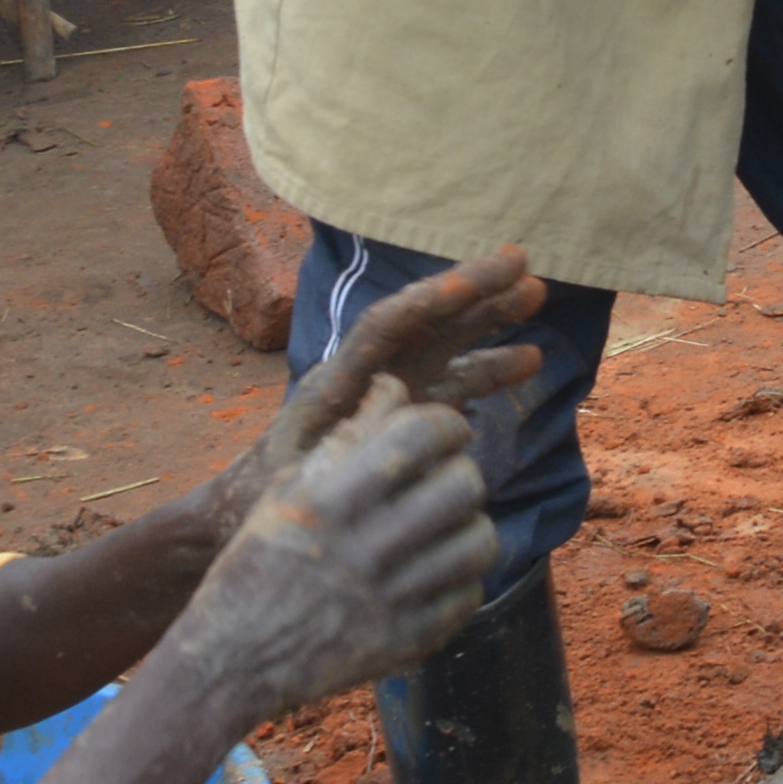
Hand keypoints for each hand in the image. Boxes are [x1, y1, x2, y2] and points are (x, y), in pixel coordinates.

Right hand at [164, 397, 497, 720]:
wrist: (230, 663)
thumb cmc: (254, 565)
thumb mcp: (284, 493)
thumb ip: (344, 441)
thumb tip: (393, 390)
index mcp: (331, 502)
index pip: (422, 434)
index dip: (447, 423)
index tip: (446, 431)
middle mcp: (366, 548)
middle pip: (464, 484)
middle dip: (460, 472)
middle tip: (444, 480)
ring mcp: (392, 601)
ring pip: (480, 541)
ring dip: (469, 525)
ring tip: (446, 527)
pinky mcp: (407, 643)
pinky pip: (469, 597)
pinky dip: (461, 580)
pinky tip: (437, 574)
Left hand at [256, 249, 545, 488]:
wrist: (247, 520)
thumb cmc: (262, 506)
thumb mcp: (293, 484)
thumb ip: (336, 452)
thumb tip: (383, 417)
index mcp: (335, 385)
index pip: (385, 327)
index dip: (430, 301)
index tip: (474, 282)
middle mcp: (366, 378)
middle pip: (422, 322)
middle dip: (472, 291)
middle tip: (525, 263)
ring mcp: (388, 395)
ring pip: (445, 347)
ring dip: (488, 321)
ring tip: (536, 296)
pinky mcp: (403, 417)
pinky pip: (452, 385)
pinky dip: (488, 370)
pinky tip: (527, 360)